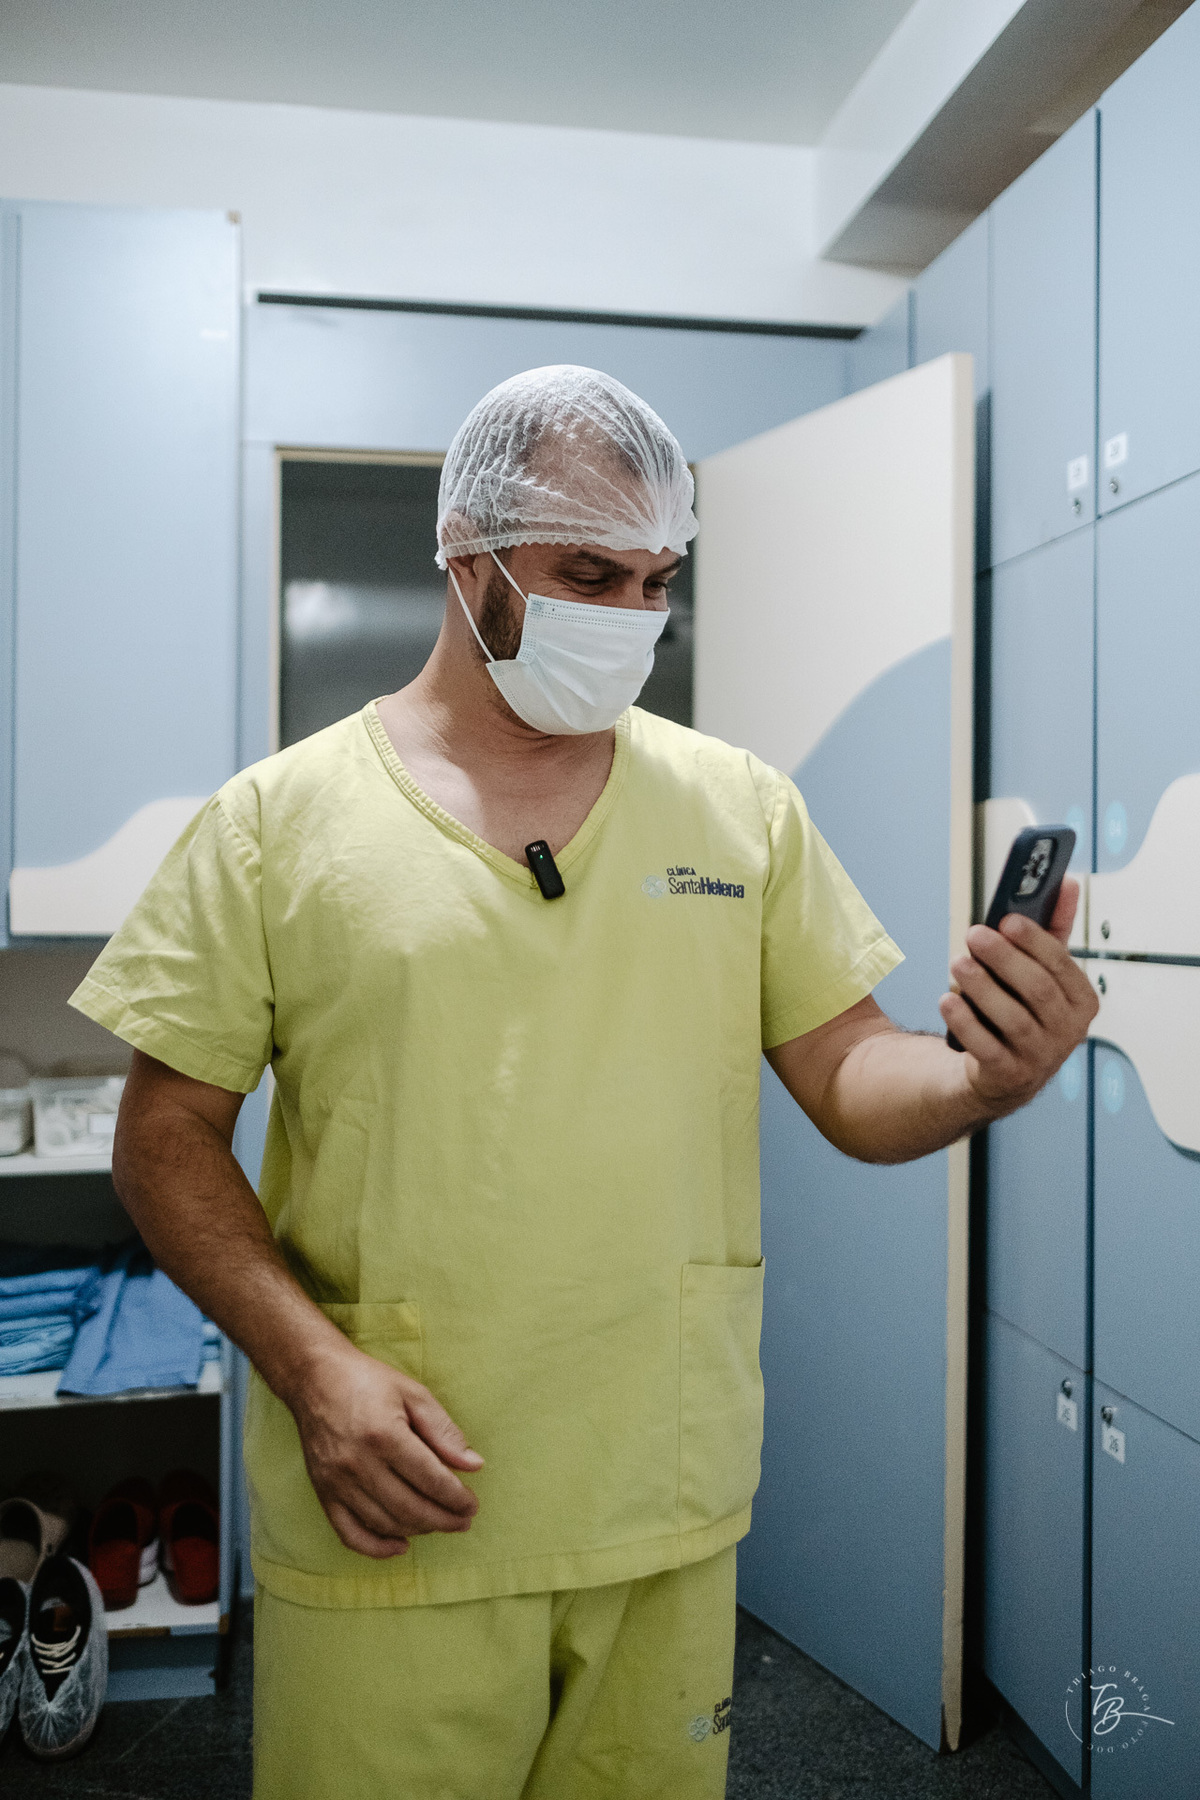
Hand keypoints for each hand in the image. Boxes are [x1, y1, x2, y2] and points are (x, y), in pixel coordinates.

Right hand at [290, 1341, 483, 1558]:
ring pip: (384, 1522)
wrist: (315, 1379)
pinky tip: (400, 1545)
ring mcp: (337, 1482)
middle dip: (443, 1520)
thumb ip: (444, 1432)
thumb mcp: (413, 1394)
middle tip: (463, 1521)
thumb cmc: (369, 1381)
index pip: (430, 1480)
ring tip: (439, 1524)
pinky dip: (376, 1547)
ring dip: (418, 1530)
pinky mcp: (322, 1492)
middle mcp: (358, 1463)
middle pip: (409, 1507)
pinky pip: (349, 1533)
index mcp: (384, 1435)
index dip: (456, 1498)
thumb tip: (474, 1466)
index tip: (471, 1505)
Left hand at [938, 876, 1098, 1116]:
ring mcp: (1041, 1058)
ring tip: (957, 963)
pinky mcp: (1009, 1076)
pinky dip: (965, 1022)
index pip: (1062, 964)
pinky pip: (987, 1048)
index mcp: (1082, 1001)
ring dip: (982, 986)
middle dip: (1004, 958)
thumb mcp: (1041, 972)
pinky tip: (946, 1000)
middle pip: (1037, 989)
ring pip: (1013, 1018)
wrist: (1003, 1073)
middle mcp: (1068, 1032)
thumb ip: (1053, 930)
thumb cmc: (1023, 1009)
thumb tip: (1069, 882)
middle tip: (974, 934)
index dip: (1035, 939)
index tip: (1007, 918)